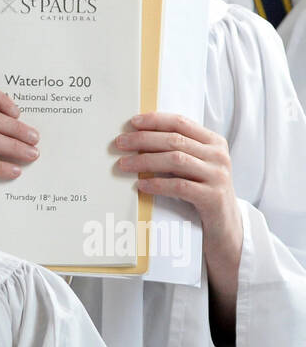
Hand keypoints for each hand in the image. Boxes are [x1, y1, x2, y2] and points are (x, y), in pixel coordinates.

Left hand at [115, 113, 242, 324]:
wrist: (226, 226)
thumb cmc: (203, 191)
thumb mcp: (196, 166)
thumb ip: (178, 150)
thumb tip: (137, 137)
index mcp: (214, 142)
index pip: (181, 122)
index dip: (155, 120)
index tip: (132, 122)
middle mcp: (219, 156)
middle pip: (174, 140)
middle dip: (143, 139)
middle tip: (120, 143)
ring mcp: (218, 176)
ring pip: (176, 160)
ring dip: (146, 160)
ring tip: (124, 164)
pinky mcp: (213, 198)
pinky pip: (179, 186)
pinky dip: (157, 184)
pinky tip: (141, 185)